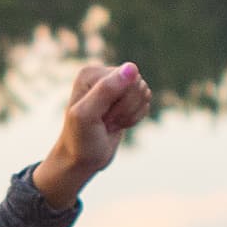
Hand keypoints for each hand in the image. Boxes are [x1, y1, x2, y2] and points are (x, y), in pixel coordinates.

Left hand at [32, 60, 151, 204]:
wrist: (81, 159)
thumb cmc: (80, 139)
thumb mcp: (88, 115)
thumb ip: (107, 90)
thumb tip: (132, 67)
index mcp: (91, 73)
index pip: (127, 79)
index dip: (119, 103)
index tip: (100, 117)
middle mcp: (104, 75)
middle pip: (138, 85)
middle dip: (126, 109)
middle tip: (105, 121)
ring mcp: (116, 86)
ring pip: (144, 93)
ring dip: (130, 115)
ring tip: (109, 123)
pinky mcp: (126, 98)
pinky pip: (145, 103)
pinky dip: (134, 118)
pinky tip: (117, 124)